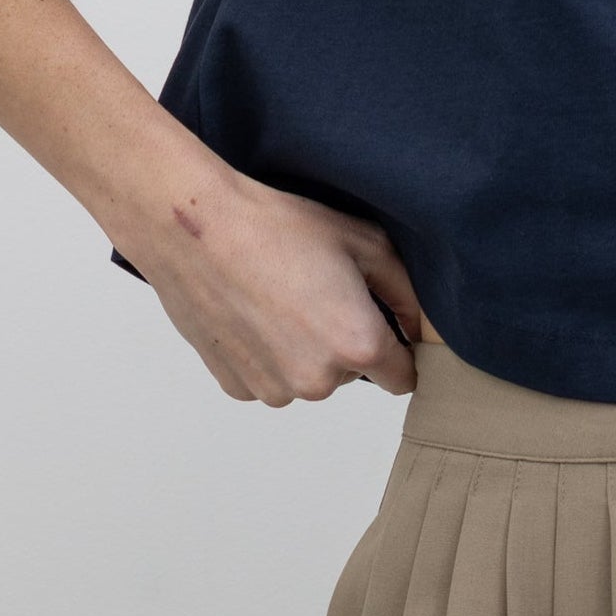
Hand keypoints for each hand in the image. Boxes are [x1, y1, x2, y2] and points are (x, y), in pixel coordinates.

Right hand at [122, 165, 426, 405]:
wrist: (196, 228)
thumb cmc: (276, 226)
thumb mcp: (363, 242)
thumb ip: (405, 292)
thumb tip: (419, 327)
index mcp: (357, 346)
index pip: (402, 378)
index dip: (396, 350)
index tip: (378, 325)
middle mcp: (318, 381)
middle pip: (350, 376)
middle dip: (342, 343)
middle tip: (315, 293)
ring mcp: (274, 388)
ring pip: (307, 379)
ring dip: (302, 352)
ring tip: (279, 300)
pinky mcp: (238, 387)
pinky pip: (268, 379)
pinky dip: (266, 356)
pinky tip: (251, 314)